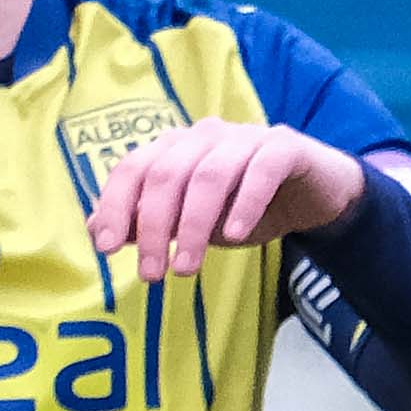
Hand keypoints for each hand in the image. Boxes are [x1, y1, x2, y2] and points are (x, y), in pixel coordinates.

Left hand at [89, 117, 374, 271]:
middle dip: (154, 228)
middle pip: (167, 175)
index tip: (107, 249)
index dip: (116, 206)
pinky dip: (244, 204)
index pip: (133, 168)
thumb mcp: (189, 222)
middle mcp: (205, 136)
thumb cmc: (241, 207)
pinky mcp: (284, 147)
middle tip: (152, 274)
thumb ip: (145, 222)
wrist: (312, 196)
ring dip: (194, 226)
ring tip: (187, 269)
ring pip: (209, 175)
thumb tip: (98, 230)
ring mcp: (246, 137)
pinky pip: (260, 170)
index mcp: (175, 148)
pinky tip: (234, 236)